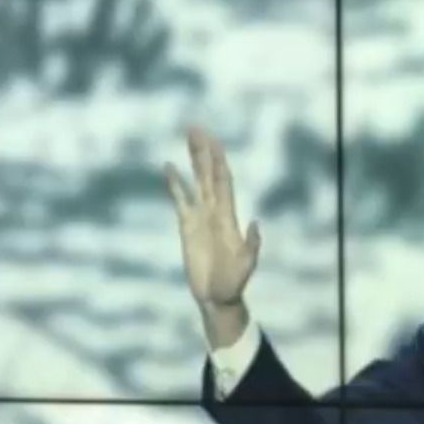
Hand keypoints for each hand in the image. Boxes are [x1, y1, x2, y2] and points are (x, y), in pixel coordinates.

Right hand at [165, 125, 261, 343]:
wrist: (217, 296)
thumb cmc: (233, 282)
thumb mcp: (246, 264)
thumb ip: (251, 245)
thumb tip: (255, 222)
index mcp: (229, 216)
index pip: (223, 181)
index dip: (218, 160)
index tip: (212, 140)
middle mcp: (215, 211)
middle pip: (209, 173)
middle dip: (204, 151)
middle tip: (196, 127)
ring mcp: (200, 217)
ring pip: (196, 181)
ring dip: (192, 160)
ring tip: (187, 137)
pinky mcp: (186, 227)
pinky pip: (179, 200)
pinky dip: (174, 184)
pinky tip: (168, 168)